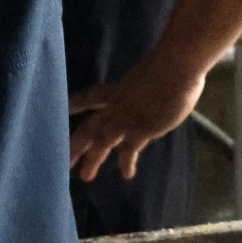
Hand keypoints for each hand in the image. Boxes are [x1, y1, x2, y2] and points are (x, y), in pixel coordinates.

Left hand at [67, 57, 205, 182]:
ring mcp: (126, 117)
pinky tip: (127, 174)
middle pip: (89, 126)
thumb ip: (142, 93)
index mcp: (117, 90)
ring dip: (92, 159)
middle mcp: (116, 105)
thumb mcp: (147, 78)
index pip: (91, 96)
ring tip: (85, 176)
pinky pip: (129, 150)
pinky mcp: (140, 128)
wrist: (175, 67)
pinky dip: (127, 163)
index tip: (67, 109)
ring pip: (101, 141)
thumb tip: (149, 101)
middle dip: (76, 144)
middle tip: (66, 161)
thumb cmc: (168, 65)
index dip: (78, 103)